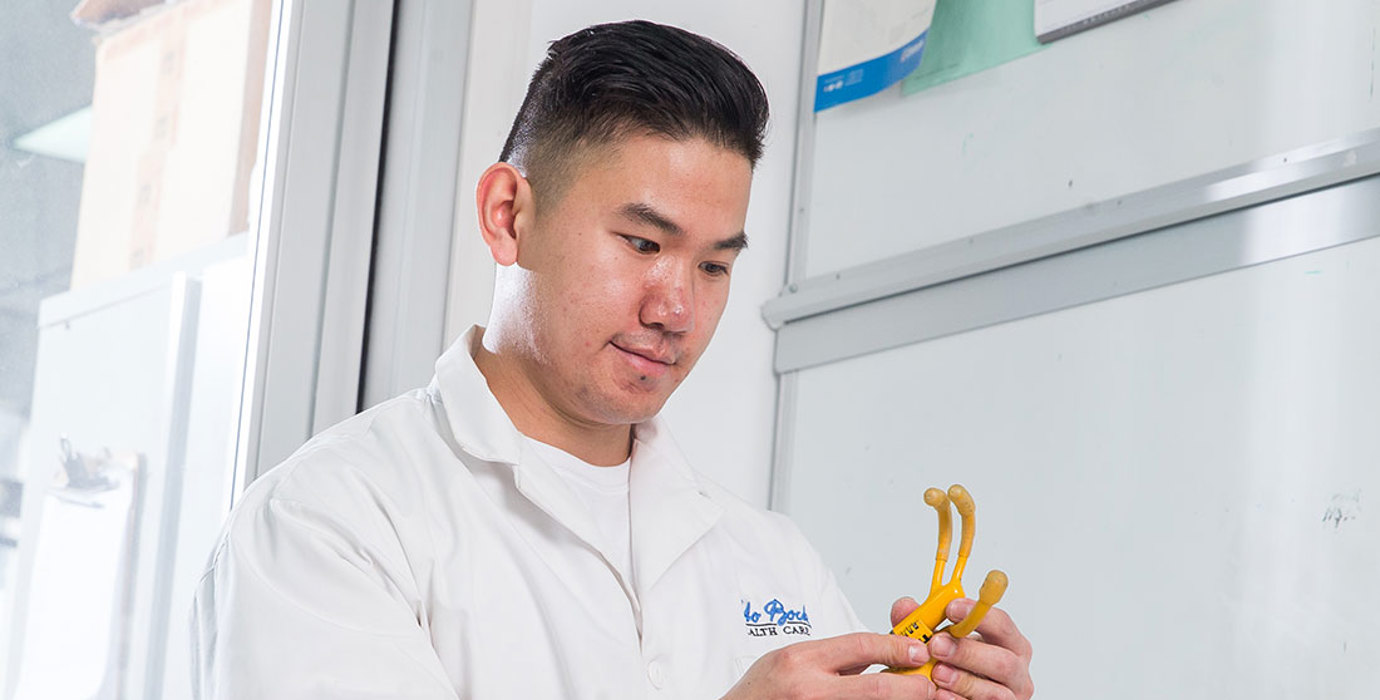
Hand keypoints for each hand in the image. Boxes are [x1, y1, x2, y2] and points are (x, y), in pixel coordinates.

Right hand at [722, 632, 935, 698]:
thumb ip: (831, 657)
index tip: (917, 649)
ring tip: (913, 697)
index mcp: (801, 660)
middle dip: (912, 686)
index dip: (895, 647)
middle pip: (875, 688)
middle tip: (929, 685)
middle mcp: (808, 689)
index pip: (860, 645)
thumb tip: (877, 652)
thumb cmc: (761, 691)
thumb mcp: (792, 660)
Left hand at [889, 597, 1033, 699]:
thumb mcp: (936, 639)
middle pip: (1004, 660)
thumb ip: (922, 622)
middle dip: (968, 652)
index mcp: (1006, 641)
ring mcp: (1010, 696)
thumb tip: (907, 606)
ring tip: (937, 673)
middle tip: (936, 644)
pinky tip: (940, 694)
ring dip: (963, 680)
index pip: (1001, 623)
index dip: (977, 614)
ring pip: (995, 691)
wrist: (950, 691)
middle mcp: (1015, 669)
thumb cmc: (950, 662)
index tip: (951, 609)